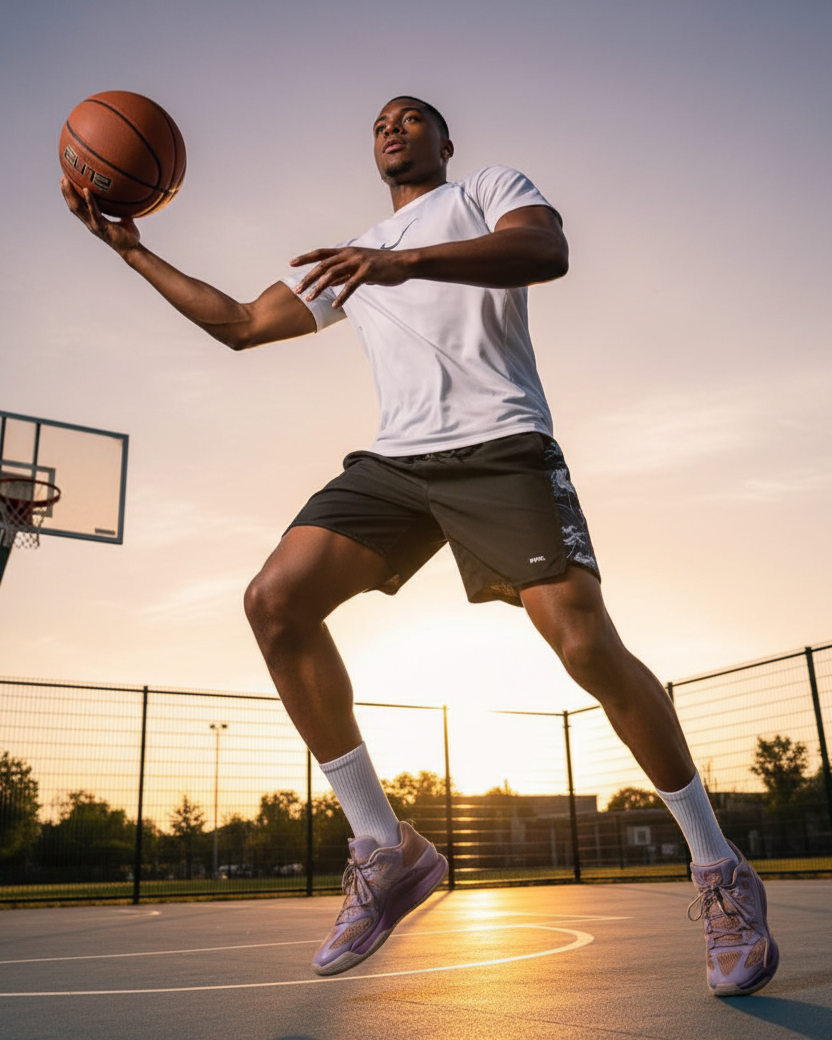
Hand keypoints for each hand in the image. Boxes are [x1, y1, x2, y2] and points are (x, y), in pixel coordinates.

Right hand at [60, 177, 140, 255]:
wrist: (132, 251)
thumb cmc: (130, 238)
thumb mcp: (126, 221)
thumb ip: (123, 212)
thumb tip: (127, 202)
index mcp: (94, 222)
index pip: (78, 208)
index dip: (71, 197)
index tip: (67, 184)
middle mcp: (91, 223)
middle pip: (74, 206)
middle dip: (67, 192)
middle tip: (62, 178)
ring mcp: (94, 225)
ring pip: (78, 208)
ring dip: (71, 194)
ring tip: (66, 181)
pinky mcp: (101, 226)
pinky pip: (94, 211)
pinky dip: (89, 200)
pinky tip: (87, 190)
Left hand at [289, 246, 410, 307]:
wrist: (403, 262)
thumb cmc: (381, 266)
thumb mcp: (359, 268)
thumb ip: (344, 273)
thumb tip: (330, 282)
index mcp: (346, 252)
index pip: (321, 253)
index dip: (305, 258)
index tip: (291, 263)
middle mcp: (349, 254)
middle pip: (322, 265)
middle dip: (308, 277)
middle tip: (297, 290)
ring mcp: (358, 262)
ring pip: (332, 274)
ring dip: (319, 288)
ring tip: (310, 299)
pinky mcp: (367, 272)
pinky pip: (350, 285)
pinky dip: (341, 296)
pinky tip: (335, 304)